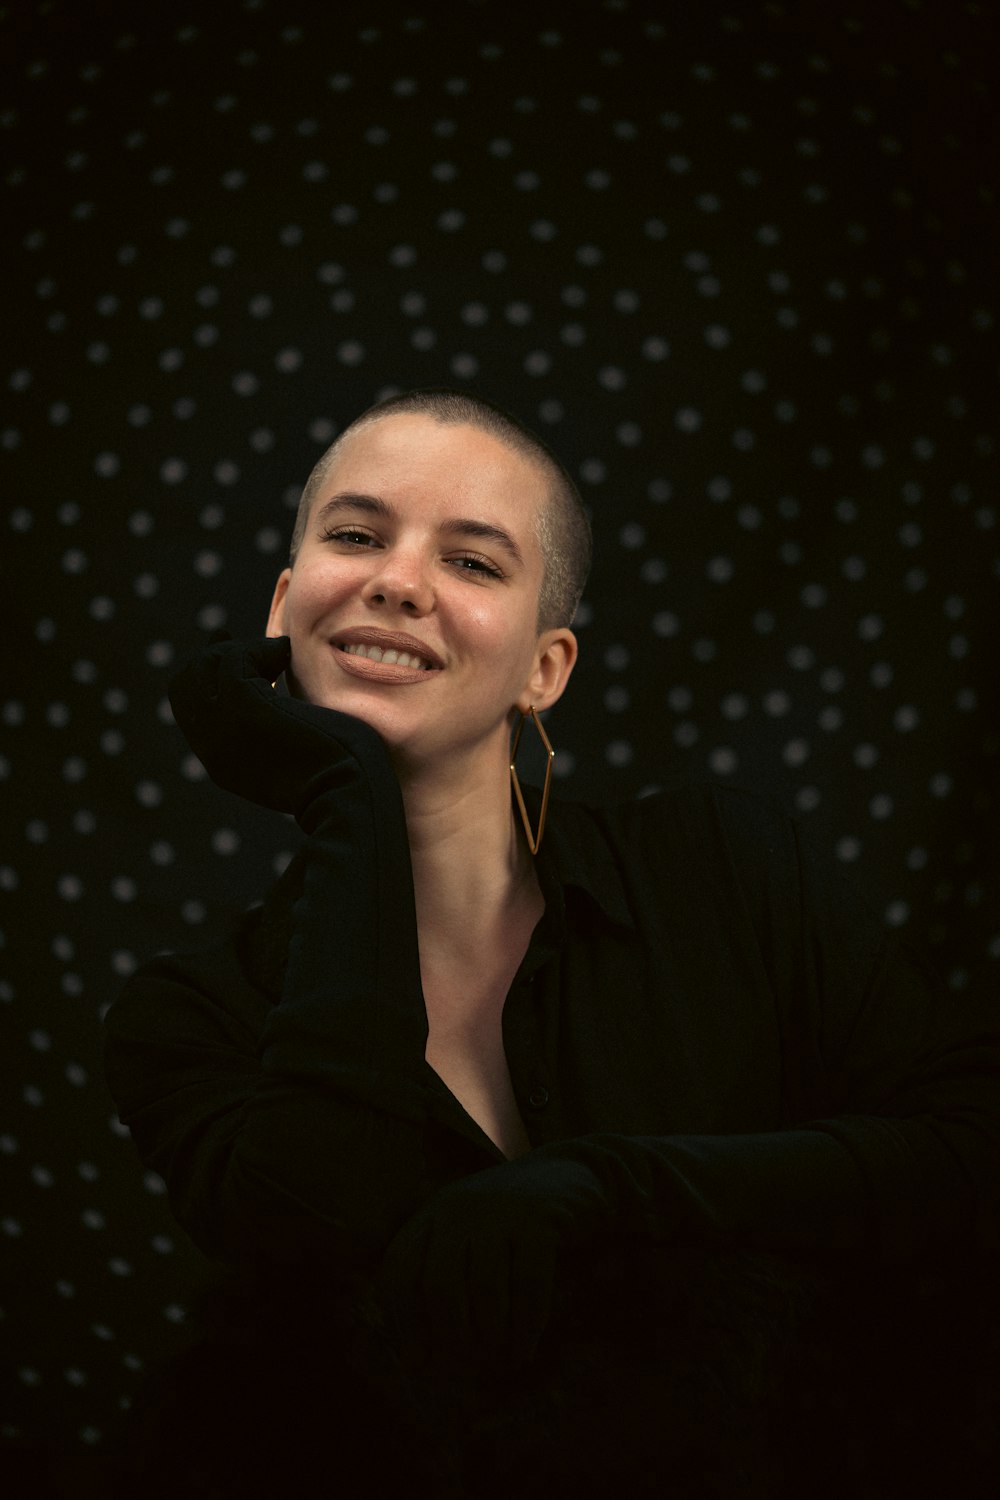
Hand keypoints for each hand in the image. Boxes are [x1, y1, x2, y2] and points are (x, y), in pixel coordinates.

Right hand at [167, 634, 386, 818]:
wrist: (348, 795)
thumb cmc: (340, 775)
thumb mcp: (295, 755)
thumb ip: (275, 730)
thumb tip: (277, 690)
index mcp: (222, 762)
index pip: (190, 707)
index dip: (204, 675)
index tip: (228, 647)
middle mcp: (212, 748)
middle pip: (185, 685)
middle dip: (213, 658)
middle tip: (255, 647)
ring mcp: (223, 728)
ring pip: (205, 668)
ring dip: (241, 650)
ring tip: (277, 652)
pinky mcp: (244, 708)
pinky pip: (233, 662)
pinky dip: (258, 648)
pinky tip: (285, 652)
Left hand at [378, 1152, 612, 1368]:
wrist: (569, 1174)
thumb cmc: (509, 1226)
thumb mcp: (466, 1238)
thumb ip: (442, 1283)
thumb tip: (421, 1364)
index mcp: (432, 1214)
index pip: (399, 1268)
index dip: (403, 1320)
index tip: (419, 1362)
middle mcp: (459, 1207)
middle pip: (439, 1285)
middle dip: (453, 1337)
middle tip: (471, 1365)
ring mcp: (500, 1209)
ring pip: (484, 1289)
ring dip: (492, 1339)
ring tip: (502, 1363)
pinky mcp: (540, 1217)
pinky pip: (528, 1284)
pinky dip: (525, 1327)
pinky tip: (525, 1348)